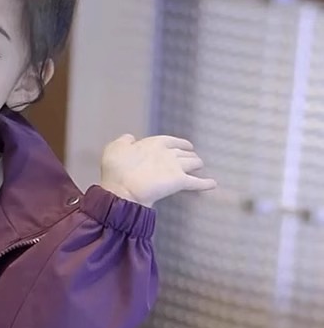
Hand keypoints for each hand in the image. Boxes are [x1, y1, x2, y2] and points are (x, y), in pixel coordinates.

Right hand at [100, 134, 217, 207]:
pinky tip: (213, 184)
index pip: (173, 141)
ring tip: (200, 167)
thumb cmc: (116, 169)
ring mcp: (176, 167)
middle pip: (185, 152)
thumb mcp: (114, 147)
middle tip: (192, 160)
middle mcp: (169, 152)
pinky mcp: (180, 182)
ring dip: (197, 164)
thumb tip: (131, 138)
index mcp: (155, 142)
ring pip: (194, 163)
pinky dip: (206, 183)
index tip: (185, 146)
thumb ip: (125, 141)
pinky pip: (197, 182)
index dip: (180, 144)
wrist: (123, 189)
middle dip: (190, 155)